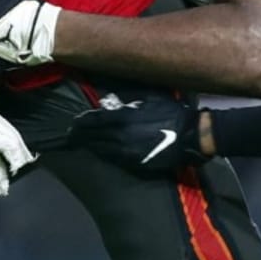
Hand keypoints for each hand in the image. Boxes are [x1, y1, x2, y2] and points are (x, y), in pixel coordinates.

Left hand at [69, 90, 206, 170]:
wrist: (189, 136)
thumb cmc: (170, 113)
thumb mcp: (149, 97)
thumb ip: (127, 98)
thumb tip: (110, 100)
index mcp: (122, 118)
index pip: (93, 121)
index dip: (81, 122)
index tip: (73, 122)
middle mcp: (120, 136)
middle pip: (92, 137)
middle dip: (80, 136)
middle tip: (71, 135)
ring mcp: (126, 152)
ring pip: (100, 149)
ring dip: (89, 145)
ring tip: (81, 143)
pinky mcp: (134, 162)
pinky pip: (113, 158)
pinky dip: (103, 154)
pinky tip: (100, 151)